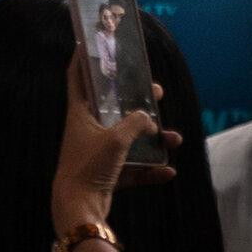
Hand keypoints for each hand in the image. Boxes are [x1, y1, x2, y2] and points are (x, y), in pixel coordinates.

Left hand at [51, 54, 181, 235]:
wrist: (79, 208)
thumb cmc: (90, 167)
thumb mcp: (117, 139)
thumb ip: (136, 123)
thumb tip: (148, 119)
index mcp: (79, 115)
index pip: (78, 79)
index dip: (82, 60)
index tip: (87, 42)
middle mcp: (86, 131)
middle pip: (113, 108)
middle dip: (137, 100)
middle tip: (156, 91)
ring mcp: (96, 153)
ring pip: (128, 139)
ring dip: (152, 140)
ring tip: (174, 138)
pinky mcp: (105, 174)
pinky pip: (132, 168)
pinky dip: (149, 170)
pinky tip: (167, 171)